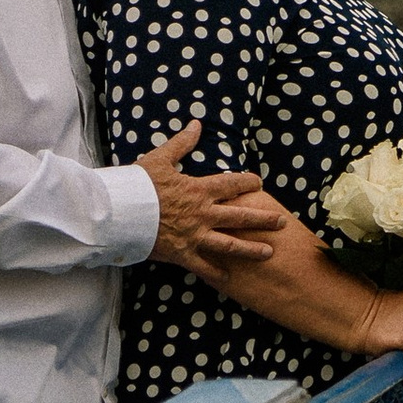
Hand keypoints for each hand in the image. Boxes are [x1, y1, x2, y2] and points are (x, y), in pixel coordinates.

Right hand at [141, 123, 287, 278]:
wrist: (120, 211)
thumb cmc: (139, 184)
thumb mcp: (160, 158)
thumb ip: (182, 144)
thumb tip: (196, 124)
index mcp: (199, 189)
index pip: (232, 184)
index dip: (248, 182)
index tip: (259, 182)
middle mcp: (203, 213)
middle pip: (241, 216)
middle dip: (264, 219)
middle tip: (282, 222)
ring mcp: (195, 235)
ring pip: (230, 244)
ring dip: (251, 249)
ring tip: (269, 253)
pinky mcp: (182, 253)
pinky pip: (204, 266)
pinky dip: (216, 273)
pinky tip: (228, 278)